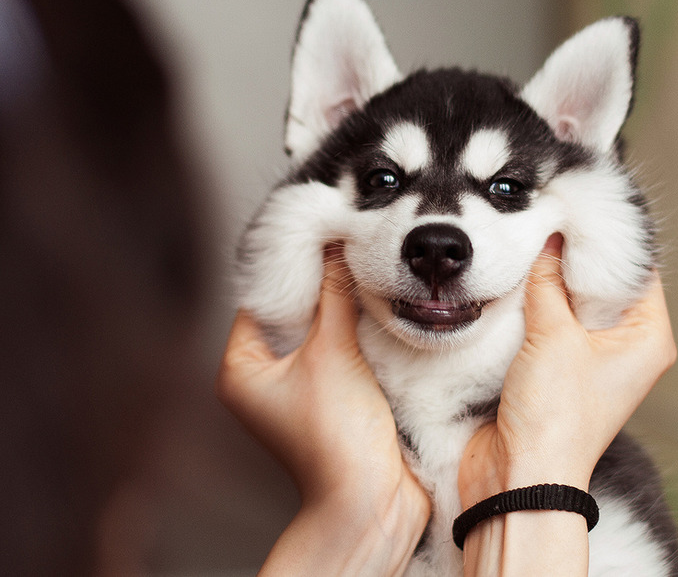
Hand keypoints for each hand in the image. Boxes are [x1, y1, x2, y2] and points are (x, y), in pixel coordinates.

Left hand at [216, 245, 428, 574]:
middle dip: (321, 282)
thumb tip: (337, 246)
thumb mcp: (332, 353)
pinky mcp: (336, 393)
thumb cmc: (334, 444)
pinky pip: (344, 347)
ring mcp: (302, 386)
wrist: (373, 501)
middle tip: (346, 244)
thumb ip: (335, 295)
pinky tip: (378, 306)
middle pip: (292, 310)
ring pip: (321, 328)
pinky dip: (358, 327)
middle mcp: (267, 376)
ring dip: (343, 305)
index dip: (291, 264)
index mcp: (243, 367)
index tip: (318, 232)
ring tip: (366, 269)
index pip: (262, 297)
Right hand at [459, 233, 676, 505]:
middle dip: (575, 257)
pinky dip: (533, 303)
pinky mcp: (557, 370)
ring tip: (529, 241)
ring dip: (550, 281)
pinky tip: (515, 279)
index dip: (612, 238)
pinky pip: (549, 323)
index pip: (639, 270)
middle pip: (604, 284)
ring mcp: (590, 360)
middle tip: (551, 216)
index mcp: (647, 338)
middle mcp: (625, 348)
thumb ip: (549, 281)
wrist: (516, 477)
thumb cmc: (554, 416)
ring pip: (573, 303)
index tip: (584, 207)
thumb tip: (551, 238)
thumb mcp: (554, 335)